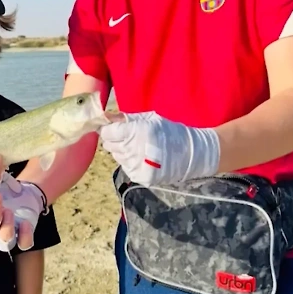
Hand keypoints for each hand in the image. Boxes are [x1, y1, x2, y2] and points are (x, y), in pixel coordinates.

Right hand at [0, 156, 44, 251]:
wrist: (23, 197)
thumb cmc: (6, 187)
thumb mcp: (1, 176)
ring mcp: (7, 232)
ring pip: (3, 242)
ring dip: (5, 230)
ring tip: (10, 212)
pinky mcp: (22, 236)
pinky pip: (23, 244)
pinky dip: (24, 237)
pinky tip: (26, 223)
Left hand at [98, 111, 220, 185]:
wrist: (188, 153)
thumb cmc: (167, 132)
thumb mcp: (148, 118)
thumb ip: (125, 118)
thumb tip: (104, 117)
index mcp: (135, 132)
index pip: (107, 133)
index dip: (108, 130)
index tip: (113, 128)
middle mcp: (133, 150)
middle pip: (109, 145)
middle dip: (115, 140)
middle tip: (127, 137)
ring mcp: (136, 165)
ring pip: (116, 156)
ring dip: (122, 151)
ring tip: (138, 147)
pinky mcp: (140, 177)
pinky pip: (125, 167)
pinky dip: (129, 162)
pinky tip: (141, 157)